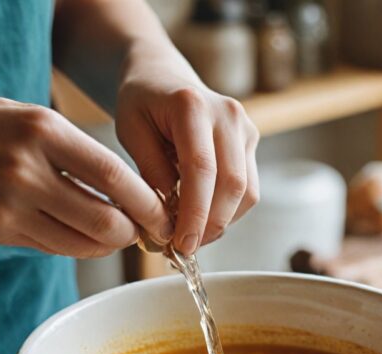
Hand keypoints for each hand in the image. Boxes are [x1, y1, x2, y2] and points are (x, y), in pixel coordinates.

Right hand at [0, 99, 171, 257]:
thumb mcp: (29, 115)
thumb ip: (75, 147)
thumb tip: (130, 190)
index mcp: (42, 131)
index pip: (112, 175)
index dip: (146, 201)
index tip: (162, 212)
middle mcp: (27, 171)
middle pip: (102, 220)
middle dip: (133, 232)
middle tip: (145, 230)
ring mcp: (11, 206)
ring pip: (81, 243)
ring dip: (108, 244)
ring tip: (118, 233)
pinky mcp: (0, 232)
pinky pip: (56, 249)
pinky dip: (79, 246)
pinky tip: (85, 236)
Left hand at [115, 64, 259, 254]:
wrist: (163, 76)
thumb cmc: (142, 103)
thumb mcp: (130, 131)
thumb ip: (150, 170)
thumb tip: (169, 216)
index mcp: (193, 106)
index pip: (202, 169)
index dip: (194, 214)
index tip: (180, 244)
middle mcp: (228, 114)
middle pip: (232, 184)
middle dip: (210, 225)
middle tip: (185, 249)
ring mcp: (245, 127)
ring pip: (247, 192)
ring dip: (221, 223)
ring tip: (191, 236)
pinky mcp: (251, 142)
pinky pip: (248, 188)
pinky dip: (227, 212)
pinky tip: (202, 219)